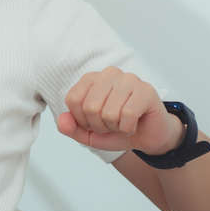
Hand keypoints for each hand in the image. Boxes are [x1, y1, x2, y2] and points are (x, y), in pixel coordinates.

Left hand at [56, 66, 181, 153]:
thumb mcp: (89, 134)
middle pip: (90, 107)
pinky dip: (128, 128)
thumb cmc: (117, 129)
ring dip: (115, 127)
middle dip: (100, 126)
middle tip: (112, 125)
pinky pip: (128, 115)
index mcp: (92, 78)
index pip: (73, 100)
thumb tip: (61, 121)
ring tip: (123, 123)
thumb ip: (71, 128)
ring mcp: (129, 79)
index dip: (81, 121)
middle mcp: (109, 73)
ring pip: (109, 112)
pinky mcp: (146, 90)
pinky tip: (134, 124)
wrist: (148, 136)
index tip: (95, 123)